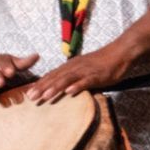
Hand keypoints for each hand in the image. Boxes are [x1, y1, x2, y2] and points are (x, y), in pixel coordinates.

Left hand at [22, 41, 137, 102]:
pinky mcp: (97, 74)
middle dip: (42, 88)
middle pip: (56, 77)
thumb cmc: (105, 62)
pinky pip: (86, 81)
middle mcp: (75, 67)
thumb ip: (76, 78)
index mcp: (71, 66)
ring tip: (45, 96)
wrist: (121, 52)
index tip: (29, 93)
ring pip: (67, 79)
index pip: (52, 75)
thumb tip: (66, 89)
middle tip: (30, 98)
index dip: (40, 84)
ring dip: (55, 88)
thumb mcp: (86, 69)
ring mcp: (86, 70)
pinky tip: (69, 92)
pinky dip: (77, 86)